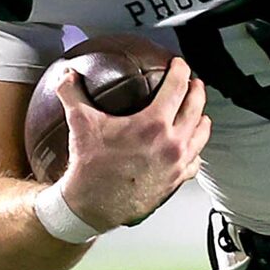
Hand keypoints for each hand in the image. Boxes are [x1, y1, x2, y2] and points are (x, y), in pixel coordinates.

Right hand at [54, 57, 209, 228]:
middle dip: (197, 90)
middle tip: (194, 82)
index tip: (180, 64)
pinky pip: (196, 161)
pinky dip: (196, 149)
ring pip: (202, 134)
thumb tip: (67, 73)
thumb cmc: (90, 167)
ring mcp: (178, 163)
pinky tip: (191, 146)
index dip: (181, 70)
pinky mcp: (177, 180)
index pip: (178, 87)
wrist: (93, 205)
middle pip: (196, 107)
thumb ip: (72, 92)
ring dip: (202, 118)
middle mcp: (172, 143)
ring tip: (199, 111)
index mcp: (153, 124)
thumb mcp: (80, 123)